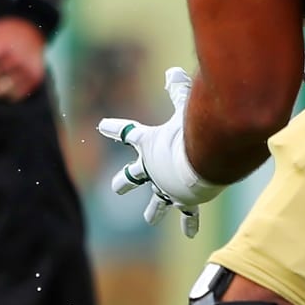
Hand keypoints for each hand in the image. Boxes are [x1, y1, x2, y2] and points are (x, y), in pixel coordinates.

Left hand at [96, 66, 219, 237]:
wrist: (202, 162)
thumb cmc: (190, 132)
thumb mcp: (184, 108)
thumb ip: (179, 90)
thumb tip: (174, 70)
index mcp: (148, 146)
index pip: (127, 132)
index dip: (115, 128)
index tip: (102, 126)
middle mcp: (153, 170)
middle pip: (134, 176)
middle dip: (124, 181)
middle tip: (116, 187)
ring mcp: (168, 189)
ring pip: (157, 202)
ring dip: (154, 210)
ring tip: (150, 218)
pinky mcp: (186, 201)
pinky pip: (188, 215)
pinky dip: (190, 223)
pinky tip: (189, 234)